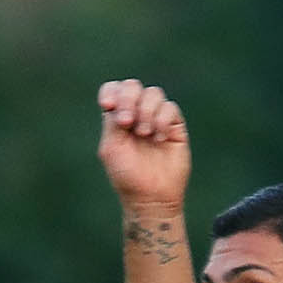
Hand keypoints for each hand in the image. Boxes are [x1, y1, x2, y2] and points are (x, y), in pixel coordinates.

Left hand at [96, 80, 190, 221]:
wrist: (151, 196)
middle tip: (126, 122)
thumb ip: (112, 121)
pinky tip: (158, 139)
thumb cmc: (127, 175)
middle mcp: (136, 114)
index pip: (113, 90)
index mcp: (116, 118)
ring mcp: (156, 118)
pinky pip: (170, 108)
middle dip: (128, 100)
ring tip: (144, 134)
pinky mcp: (174, 125)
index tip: (107, 106)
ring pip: (153, 93)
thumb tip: (119, 99)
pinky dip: (162, 120)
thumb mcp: (112, 147)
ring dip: (146, 112)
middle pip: (132, 86)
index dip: (111, 92)